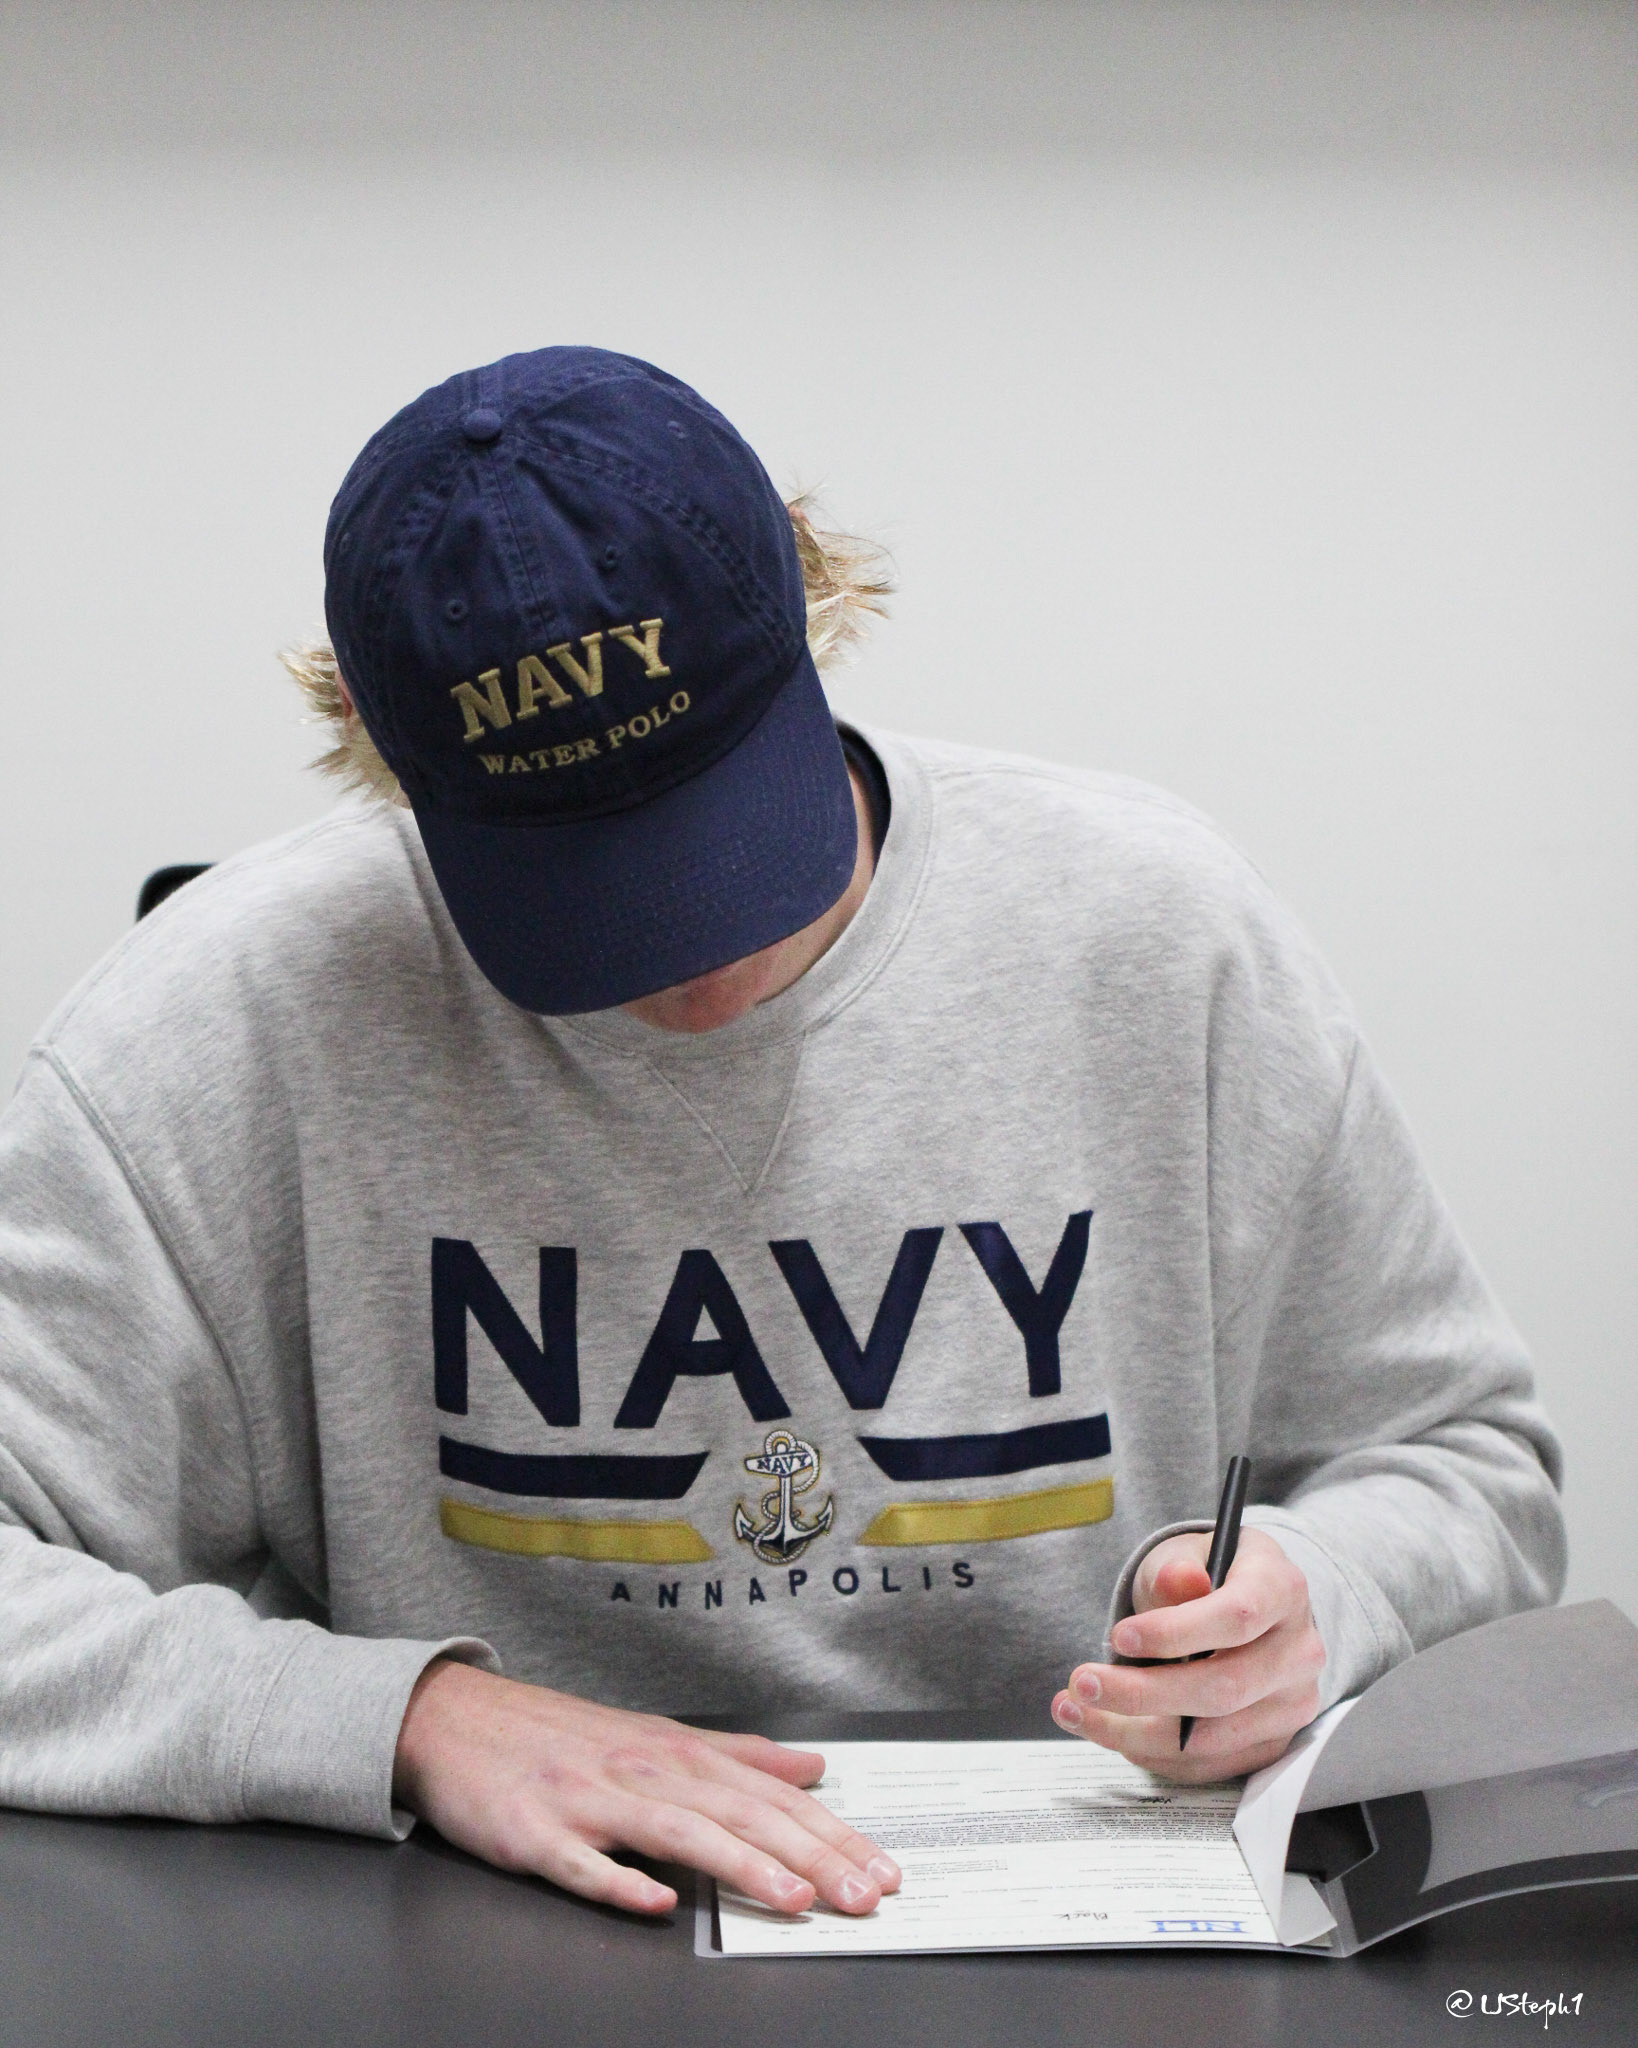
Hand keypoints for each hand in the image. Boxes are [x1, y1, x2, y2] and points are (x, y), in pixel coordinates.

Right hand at [392, 1661, 900, 1916]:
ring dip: (739, 1866)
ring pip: (675, 1833)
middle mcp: (641, 1771)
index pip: (770, 1797)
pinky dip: (619, 1882)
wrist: (457, 1719)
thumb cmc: (559, 1735)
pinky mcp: (534, 1834)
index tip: (882, 1869)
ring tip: (793, 1898)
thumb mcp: (656, 1734)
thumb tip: (812, 1766)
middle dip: (809, 1856)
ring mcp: (588, 1802)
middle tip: (864, 1895)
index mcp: (675, 1753)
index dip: (831, 1835)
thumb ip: (737, 1755)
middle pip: (738, 1814)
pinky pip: (581, 1863)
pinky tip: (657, 1903)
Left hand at [1051, 1527, 1324, 1780]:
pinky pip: (1209, 1765)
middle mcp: (1299, 1652)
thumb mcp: (1185, 1554)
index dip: (1176, 1633)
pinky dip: (1153, 1754)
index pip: (1238, 1617)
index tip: (1118, 1637)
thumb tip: (1182, 1580)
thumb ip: (1176, 1570)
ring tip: (1077, 1710)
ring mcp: (1292, 1705)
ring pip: (1213, 1738)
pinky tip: (1111, 1731)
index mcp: (1283, 1589)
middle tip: (1082, 1682)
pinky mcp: (1272, 1744)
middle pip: (1224, 1688)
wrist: (1242, 1607)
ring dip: (1134, 1732)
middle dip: (1143, 1693)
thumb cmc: (1207, 1574)